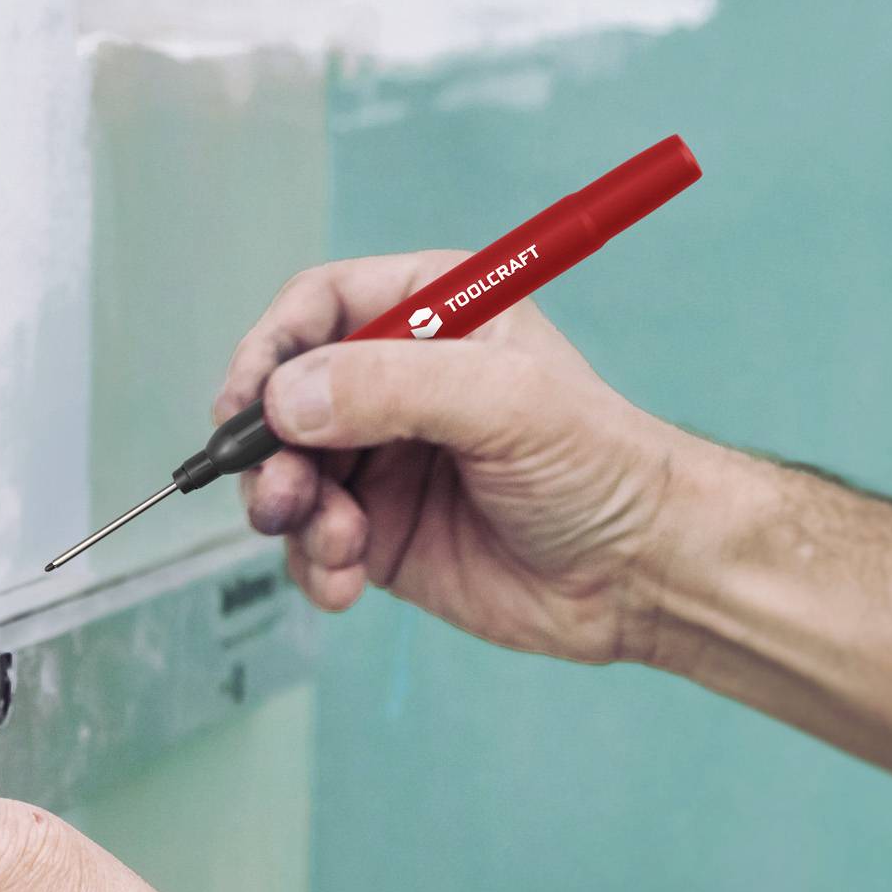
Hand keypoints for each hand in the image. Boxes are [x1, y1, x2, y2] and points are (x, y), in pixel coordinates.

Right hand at [214, 253, 713, 665]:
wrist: (646, 573)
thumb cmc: (603, 467)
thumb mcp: (507, 402)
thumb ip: (392, 387)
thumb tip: (286, 400)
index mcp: (434, 315)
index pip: (318, 308)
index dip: (271, 350)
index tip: (245, 402)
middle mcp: (398, 382)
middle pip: (284, 397)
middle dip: (268, 449)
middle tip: (283, 495)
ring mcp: (386, 461)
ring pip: (287, 474)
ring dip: (290, 512)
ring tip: (336, 545)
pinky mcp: (383, 535)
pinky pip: (312, 542)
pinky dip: (313, 564)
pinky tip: (346, 583)